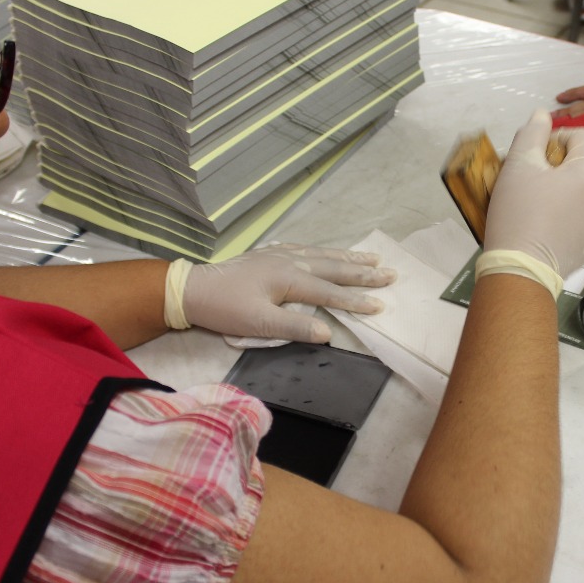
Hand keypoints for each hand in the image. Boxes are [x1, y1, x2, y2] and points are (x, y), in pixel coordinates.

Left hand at [183, 244, 395, 341]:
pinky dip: (325, 251)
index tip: (380, 305)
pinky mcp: (269, 255)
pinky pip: (307, 249)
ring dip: (348, 258)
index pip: (330, 292)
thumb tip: (328, 333)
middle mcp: (290, 261)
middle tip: (390, 273)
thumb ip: (295, 327)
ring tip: (371, 258)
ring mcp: (280, 255)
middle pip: (333, 267)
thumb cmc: (225, 308)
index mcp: (289, 279)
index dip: (356, 301)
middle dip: (362, 273)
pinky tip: (329, 252)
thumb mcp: (259, 324)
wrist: (193, 288)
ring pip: (322, 254)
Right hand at [484, 109, 583, 276]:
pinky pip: (580, 217)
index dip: (555, 136)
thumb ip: (532, 133)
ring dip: (560, 189)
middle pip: (582, 165)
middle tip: (527, 179)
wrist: (521, 270)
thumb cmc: (519, 213)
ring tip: (533, 203)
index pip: (581, 136)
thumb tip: (542, 115)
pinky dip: (564, 214)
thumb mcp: (518, 165)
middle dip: (556, 165)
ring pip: (581, 192)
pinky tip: (542, 225)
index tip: (532, 153)